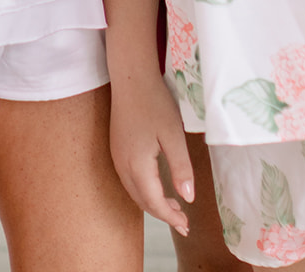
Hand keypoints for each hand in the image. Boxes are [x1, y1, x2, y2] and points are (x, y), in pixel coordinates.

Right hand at [109, 68, 194, 233]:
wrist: (130, 76)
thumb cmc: (154, 103)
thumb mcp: (174, 135)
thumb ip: (180, 168)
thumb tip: (187, 198)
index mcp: (137, 164)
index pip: (153, 202)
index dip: (170, 217)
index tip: (186, 227)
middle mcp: (122, 164)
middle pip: (141, 201)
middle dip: (162, 214)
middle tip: (183, 221)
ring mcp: (117, 156)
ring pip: (133, 191)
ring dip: (152, 203)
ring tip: (174, 206)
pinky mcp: (117, 147)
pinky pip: (129, 179)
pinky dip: (143, 190)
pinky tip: (156, 185)